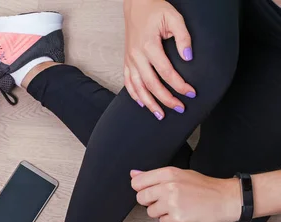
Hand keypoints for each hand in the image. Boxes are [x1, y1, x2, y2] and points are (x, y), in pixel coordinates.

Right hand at [124, 0, 195, 119]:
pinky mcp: (126, 61)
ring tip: (160, 115)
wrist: (136, 5)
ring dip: (150, 103)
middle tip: (180, 108)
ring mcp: (130, 60)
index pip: (166, 72)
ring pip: (138, 88)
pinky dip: (134, 95)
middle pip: (152, 84)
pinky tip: (143, 104)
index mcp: (149, 46)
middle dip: (166, 99)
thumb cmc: (155, 10)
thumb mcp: (174, 18)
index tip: (191, 93)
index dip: (179, 85)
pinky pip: (128, 82)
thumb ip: (183, 37)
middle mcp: (137, 56)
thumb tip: (188, 58)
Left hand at [131, 167, 240, 221]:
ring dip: (161, 212)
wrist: (227, 199)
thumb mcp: (180, 174)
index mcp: (168, 174)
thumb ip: (154, 176)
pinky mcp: (178, 218)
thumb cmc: (205, 187)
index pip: (138, 182)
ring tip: (178, 206)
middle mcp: (168, 187)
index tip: (149, 190)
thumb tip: (133, 174)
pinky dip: (171, 220)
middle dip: (150, 201)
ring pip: (151, 212)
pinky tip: (183, 214)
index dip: (141, 188)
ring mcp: (172, 204)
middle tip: (165, 200)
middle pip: (141, 198)